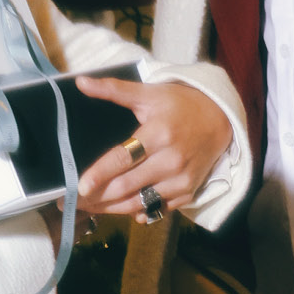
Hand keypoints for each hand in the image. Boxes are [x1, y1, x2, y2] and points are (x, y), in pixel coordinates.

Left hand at [75, 76, 233, 220]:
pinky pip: (156, 210)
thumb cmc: (180, 105)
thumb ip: (114, 89)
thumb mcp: (149, 94)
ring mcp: (180, 181)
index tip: (80, 186)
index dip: (100, 174)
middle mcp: (171, 161)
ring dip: (111, 209)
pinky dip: (136, 212)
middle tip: (74, 201)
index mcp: (159, 134)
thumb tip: (81, 82)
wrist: (219, 120)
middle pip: (127, 186)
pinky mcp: (187, 193)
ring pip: (139, 203)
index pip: (123, 158)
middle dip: (97, 197)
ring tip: (90, 207)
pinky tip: (118, 209)